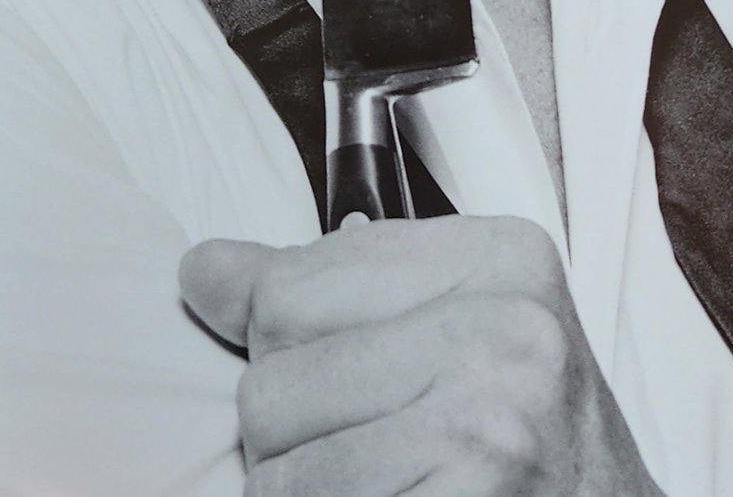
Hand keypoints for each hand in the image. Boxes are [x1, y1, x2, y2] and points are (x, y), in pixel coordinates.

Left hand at [179, 212, 662, 496]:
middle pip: (271, 385)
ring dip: (302, 496)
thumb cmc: (529, 440)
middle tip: (375, 451)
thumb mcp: (457, 328)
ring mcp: (489, 431)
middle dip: (293, 438)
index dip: (279, 348)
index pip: (286, 288)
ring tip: (382, 488)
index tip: (343, 378)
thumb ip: (328, 290)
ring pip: (274, 474)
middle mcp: (504, 334)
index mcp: (500, 258)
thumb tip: (202, 271)